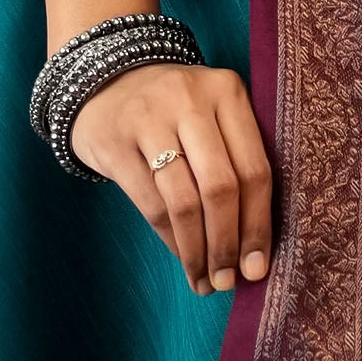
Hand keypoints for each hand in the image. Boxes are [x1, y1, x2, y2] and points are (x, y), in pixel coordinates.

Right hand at [71, 57, 273, 293]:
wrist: (103, 80)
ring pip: (184, 202)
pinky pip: (150, 204)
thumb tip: (255, 245)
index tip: (259, 267)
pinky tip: (181, 257)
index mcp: (227, 91)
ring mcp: (148, 119)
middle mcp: (189, 100)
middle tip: (230, 280)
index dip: (259, 225)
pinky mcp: (114, 143)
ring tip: (206, 279)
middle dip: (228, 244)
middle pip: (221, 188)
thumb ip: (236, 159)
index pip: (255, 168)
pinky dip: (170, 240)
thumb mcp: (211, 114)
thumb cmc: (173, 112)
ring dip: (198, 250)